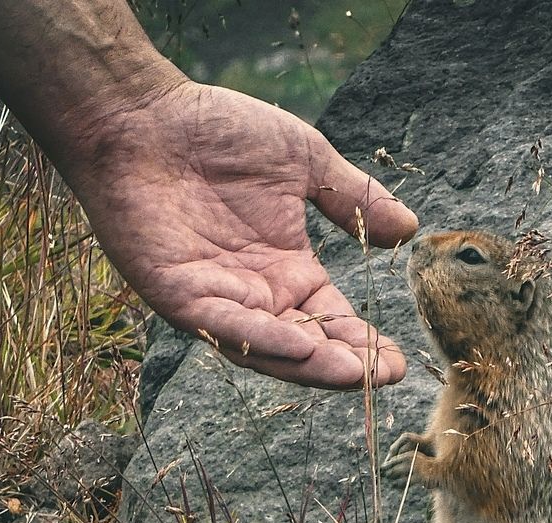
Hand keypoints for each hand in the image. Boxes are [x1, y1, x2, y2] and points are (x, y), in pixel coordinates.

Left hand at [64, 81, 417, 388]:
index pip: (330, 320)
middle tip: (387, 376)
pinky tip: (300, 347)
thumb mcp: (305, 163)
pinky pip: (225, 325)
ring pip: (268, 347)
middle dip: (346, 363)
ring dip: (310, 365)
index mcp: (286, 269)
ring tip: (353, 374)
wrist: (143, 115)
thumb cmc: (219, 132)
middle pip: (306, 345)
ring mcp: (216, 298)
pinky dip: (261, 339)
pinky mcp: (178, 293)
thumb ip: (353, 199)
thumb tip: (408, 229)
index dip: (363, 342)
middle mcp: (254, 294)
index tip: (399, 361)